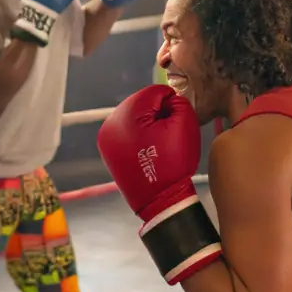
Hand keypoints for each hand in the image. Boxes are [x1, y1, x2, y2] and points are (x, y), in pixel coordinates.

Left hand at [97, 85, 220, 284]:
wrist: (160, 200)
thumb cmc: (174, 163)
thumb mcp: (185, 125)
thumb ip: (178, 102)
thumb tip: (168, 99)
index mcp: (128, 114)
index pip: (154, 92)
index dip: (171, 102)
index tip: (177, 119)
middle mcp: (111, 123)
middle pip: (140, 102)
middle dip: (157, 112)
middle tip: (168, 131)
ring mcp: (106, 137)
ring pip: (133, 115)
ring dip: (147, 122)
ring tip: (159, 141)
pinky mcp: (107, 149)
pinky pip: (126, 130)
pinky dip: (138, 133)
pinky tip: (149, 148)